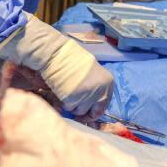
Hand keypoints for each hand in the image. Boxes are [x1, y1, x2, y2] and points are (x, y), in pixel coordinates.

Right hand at [0, 13, 114, 116]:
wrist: (58, 54)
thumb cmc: (73, 62)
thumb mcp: (92, 74)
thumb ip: (96, 89)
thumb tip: (93, 108)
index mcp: (108, 82)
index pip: (105, 105)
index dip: (95, 110)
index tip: (88, 112)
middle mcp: (101, 89)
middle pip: (94, 111)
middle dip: (84, 110)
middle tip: (75, 103)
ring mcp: (88, 94)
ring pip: (80, 111)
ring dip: (73, 105)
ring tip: (68, 91)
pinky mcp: (74, 98)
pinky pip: (69, 107)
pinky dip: (65, 102)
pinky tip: (63, 91)